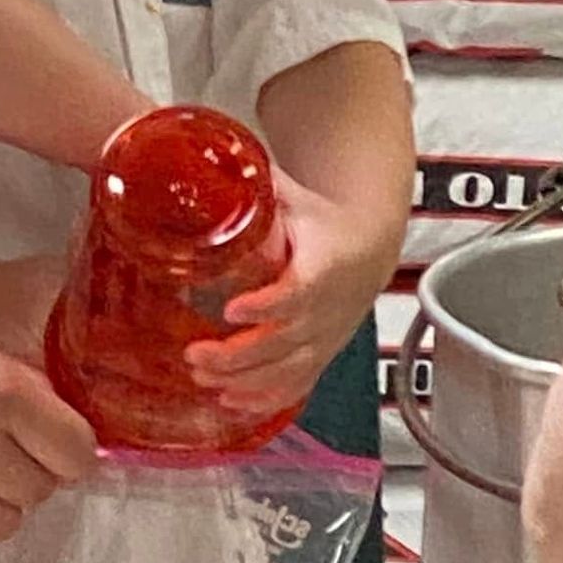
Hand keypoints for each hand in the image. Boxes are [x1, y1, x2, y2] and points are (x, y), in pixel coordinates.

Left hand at [186, 170, 402, 414]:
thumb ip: (255, 182)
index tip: (233, 310)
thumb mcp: (293, 196)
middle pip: (288, 341)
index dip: (269, 305)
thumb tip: (206, 158)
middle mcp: (330, 308)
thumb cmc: (321, 220)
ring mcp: (326, 337)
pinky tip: (231, 404)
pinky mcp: (321, 355)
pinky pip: (298, 385)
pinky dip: (266, 399)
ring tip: (201, 379)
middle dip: (240, 356)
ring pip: (290, 370)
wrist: (367, 246)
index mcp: (325, 264)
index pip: (300, 291)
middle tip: (195, 356)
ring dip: (245, 381)